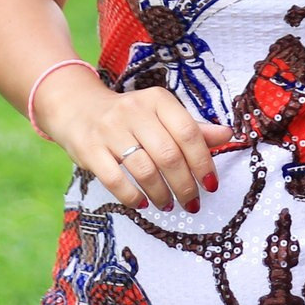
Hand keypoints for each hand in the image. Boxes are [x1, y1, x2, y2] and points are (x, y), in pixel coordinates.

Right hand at [39, 75, 232, 212]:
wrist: (77, 107)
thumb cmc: (129, 116)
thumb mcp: (160, 114)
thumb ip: (192, 127)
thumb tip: (228, 135)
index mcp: (157, 100)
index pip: (188, 132)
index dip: (204, 162)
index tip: (211, 184)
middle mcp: (134, 111)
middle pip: (169, 154)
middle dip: (185, 185)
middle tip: (192, 203)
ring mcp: (109, 130)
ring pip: (144, 169)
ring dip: (161, 193)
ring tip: (168, 204)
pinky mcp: (89, 149)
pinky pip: (114, 179)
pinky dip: (132, 196)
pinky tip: (142, 203)